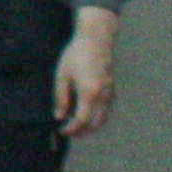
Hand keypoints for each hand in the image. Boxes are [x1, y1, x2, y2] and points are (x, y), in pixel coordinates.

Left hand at [51, 9, 120, 140]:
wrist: (96, 40)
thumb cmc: (76, 55)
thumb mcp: (62, 76)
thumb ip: (61, 98)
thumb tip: (59, 116)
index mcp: (89, 93)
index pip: (81, 120)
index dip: (71, 129)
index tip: (61, 131)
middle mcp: (103, 96)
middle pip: (95, 124)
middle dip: (82, 131)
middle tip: (68, 132)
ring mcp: (110, 93)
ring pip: (103, 118)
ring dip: (90, 125)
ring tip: (74, 124)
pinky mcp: (112, 89)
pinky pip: (106, 109)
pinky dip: (96, 116)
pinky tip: (84, 112)